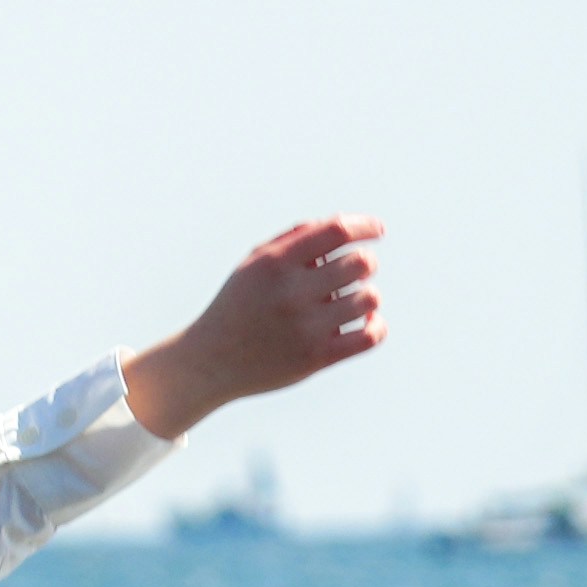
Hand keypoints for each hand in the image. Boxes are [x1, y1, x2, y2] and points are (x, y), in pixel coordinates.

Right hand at [120, 216, 392, 443]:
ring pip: (369, 298)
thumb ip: (295, 239)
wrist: (209, 361)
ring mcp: (304, 327)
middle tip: (355, 272)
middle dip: (365, 263)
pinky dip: (376, 326)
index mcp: (275, 263)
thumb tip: (345, 225)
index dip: (365, 226)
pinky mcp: (315, 358)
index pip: (337, 231)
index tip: (377, 231)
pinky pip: (369, 336)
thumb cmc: (239, 305)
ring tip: (353, 302)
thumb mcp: (254, 264)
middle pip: (360, 263)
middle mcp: (290, 293)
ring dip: (367, 296)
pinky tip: (365, 322)